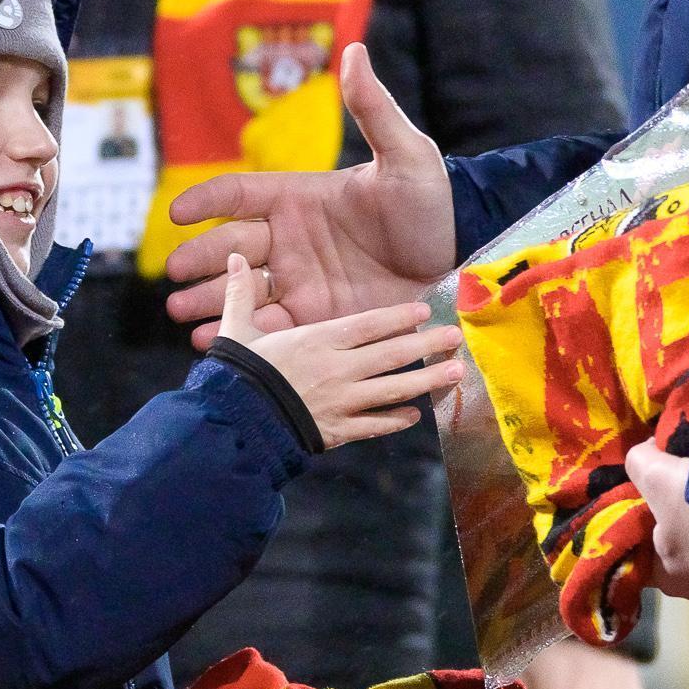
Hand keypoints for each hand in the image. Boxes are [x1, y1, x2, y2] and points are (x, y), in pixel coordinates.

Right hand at [165, 44, 455, 349]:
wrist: (461, 260)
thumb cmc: (432, 203)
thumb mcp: (406, 155)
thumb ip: (373, 109)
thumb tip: (353, 51)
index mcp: (300, 197)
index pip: (239, 193)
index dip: (206, 200)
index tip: (177, 212)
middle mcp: (291, 239)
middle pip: (230, 246)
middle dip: (198, 258)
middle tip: (173, 272)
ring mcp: (300, 280)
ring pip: (241, 289)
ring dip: (208, 300)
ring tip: (178, 311)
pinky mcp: (315, 318)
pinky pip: (269, 327)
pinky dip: (241, 333)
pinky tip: (214, 342)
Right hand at [218, 252, 461, 451]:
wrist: (232, 424)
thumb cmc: (236, 374)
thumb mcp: (237, 330)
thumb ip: (240, 294)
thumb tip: (233, 257)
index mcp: (317, 341)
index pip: (368, 325)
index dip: (398, 317)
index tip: (424, 311)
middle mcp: (337, 369)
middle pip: (391, 355)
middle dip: (427, 346)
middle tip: (456, 338)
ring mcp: (341, 402)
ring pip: (393, 390)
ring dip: (427, 381)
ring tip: (456, 373)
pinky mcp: (337, 431)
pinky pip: (374, 425)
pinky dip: (396, 421)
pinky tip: (416, 415)